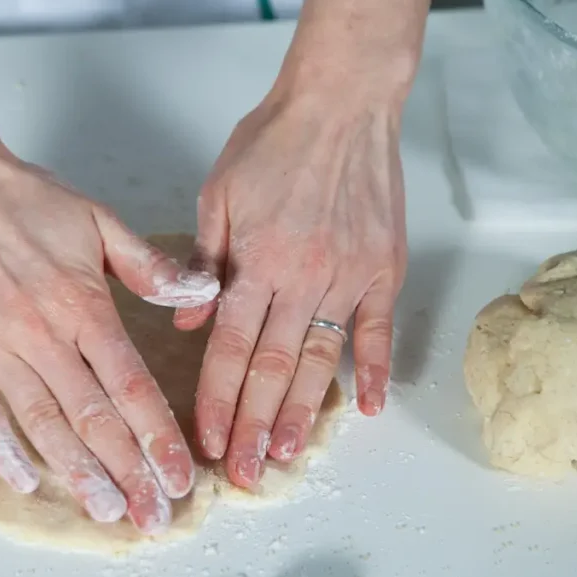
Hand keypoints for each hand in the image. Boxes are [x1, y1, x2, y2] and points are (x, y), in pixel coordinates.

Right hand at [0, 144, 218, 533]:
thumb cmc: (23, 198)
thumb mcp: (98, 220)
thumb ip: (151, 266)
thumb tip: (205, 291)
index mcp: (82, 303)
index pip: (130, 385)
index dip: (158, 437)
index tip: (180, 477)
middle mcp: (38, 331)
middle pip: (92, 416)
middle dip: (129, 472)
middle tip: (153, 517)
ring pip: (41, 422)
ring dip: (76, 473)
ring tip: (107, 512)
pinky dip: (0, 449)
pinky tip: (26, 481)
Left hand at [175, 87, 407, 487]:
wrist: (341, 103)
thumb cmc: (273, 143)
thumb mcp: (218, 193)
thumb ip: (203, 260)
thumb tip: (191, 320)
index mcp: (256, 262)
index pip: (231, 348)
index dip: (219, 401)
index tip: (210, 442)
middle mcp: (302, 277)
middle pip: (273, 367)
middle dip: (256, 426)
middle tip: (246, 473)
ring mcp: (348, 276)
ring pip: (321, 359)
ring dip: (305, 412)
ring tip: (291, 456)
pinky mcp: (385, 269)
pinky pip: (379, 329)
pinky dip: (375, 369)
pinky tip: (369, 408)